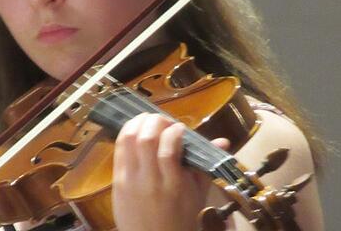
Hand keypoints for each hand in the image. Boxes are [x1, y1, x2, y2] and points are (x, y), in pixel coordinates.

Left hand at [112, 113, 229, 230]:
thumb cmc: (181, 219)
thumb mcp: (198, 195)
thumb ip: (206, 165)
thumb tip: (224, 140)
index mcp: (174, 185)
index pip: (169, 148)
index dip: (174, 130)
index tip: (181, 128)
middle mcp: (150, 181)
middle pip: (146, 139)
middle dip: (155, 121)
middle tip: (164, 121)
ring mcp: (130, 181)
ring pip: (129, 140)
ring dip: (138, 123)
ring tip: (148, 121)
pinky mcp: (117, 181)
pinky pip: (118, 150)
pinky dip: (127, 134)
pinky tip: (135, 131)